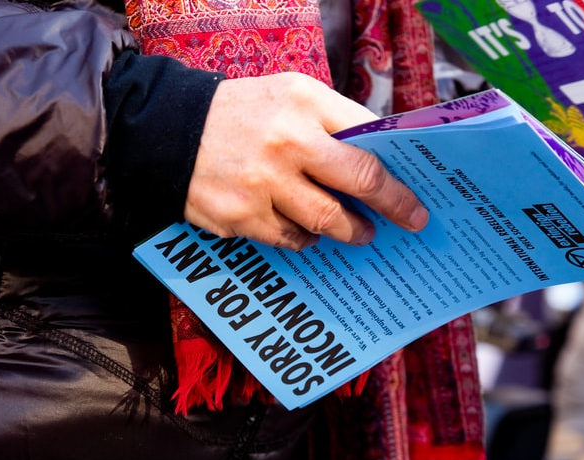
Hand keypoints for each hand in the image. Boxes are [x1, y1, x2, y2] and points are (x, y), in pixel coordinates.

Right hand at [187, 72, 428, 249]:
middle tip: (407, 222)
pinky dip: (305, 238)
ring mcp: (261, 183)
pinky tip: (308, 231)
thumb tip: (385, 159)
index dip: (397, 177)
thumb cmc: (244, 112)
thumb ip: (337, 121)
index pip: (368, 143)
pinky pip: (290, 239)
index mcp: (303, 103)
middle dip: (390, 208)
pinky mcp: (240, 217)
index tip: (416, 199)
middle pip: (358, 183)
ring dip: (348, 231)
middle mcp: (285, 142)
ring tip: (358, 231)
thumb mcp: (292, 95)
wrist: (167, 130)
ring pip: (326, 221)